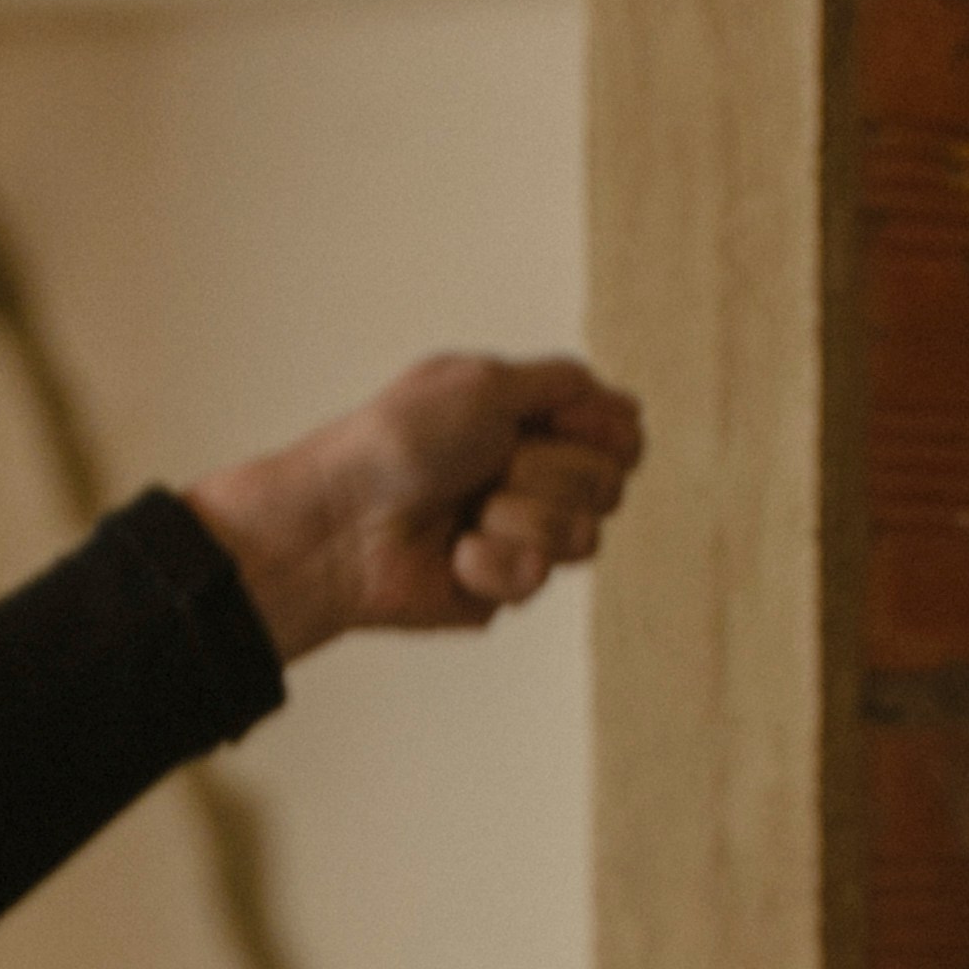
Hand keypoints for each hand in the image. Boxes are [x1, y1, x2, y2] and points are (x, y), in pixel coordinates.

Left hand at [184, 354, 647, 661]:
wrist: (346, 522)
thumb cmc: (401, 442)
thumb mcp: (485, 382)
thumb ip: (564, 383)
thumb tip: (622, 404)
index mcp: (529, 418)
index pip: (619, 431)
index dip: (604, 430)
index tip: (562, 420)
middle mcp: (533, 474)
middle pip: (610, 483)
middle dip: (551, 471)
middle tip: (491, 464)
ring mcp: (522, 533)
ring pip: (585, 536)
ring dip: (520, 516)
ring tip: (467, 512)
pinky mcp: (504, 585)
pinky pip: (537, 577)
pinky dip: (490, 560)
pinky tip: (452, 554)